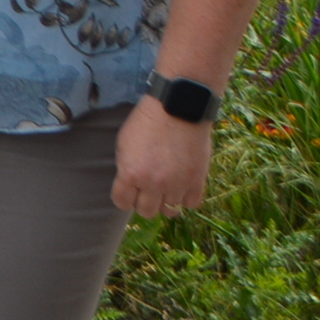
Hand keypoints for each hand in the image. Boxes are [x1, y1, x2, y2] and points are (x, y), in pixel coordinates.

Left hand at [111, 98, 214, 217]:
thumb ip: (126, 169)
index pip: (122, 203)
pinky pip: (191, 204)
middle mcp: (153, 184)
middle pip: (146, 212)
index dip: (124, 197)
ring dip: (166, 198)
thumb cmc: (147, 122)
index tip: (128, 191)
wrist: (177, 108)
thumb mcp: (124, 144)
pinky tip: (182, 184)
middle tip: (147, 188)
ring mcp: (177, 185)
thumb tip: (129, 188)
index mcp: (130, 174)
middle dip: (144, 201)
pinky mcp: (197, 182)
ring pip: (169, 209)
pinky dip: (186, 197)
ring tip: (166, 182)